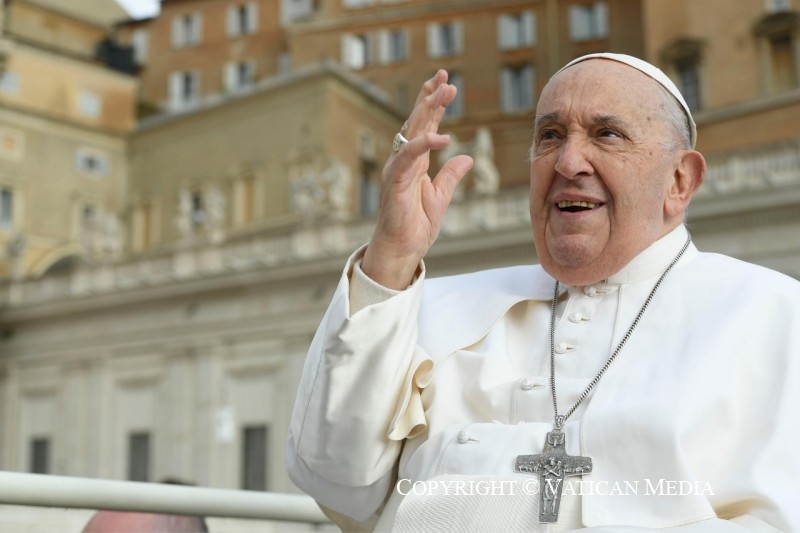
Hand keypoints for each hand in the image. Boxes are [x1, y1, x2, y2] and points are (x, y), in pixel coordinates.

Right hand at [361, 70, 473, 289]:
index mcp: (415, 162)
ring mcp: (398, 169)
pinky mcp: (396, 182)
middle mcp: (404, 160)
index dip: (433, 103)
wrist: (402, 250)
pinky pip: (410, 158)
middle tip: (445, 75)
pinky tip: (442, 136)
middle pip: (418, 121)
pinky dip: (425, 145)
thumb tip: (466, 157)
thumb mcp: (441, 196)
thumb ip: (451, 175)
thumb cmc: (415, 226)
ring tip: (446, 91)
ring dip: (429, 110)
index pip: (424, 125)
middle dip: (432, 97)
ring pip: (413, 132)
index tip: (445, 81)